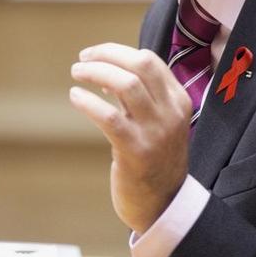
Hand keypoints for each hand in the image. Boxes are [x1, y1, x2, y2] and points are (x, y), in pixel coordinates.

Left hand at [69, 43, 190, 234]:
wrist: (162, 204)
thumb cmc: (154, 159)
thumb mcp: (158, 122)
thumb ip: (140, 96)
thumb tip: (107, 68)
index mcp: (179, 101)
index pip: (150, 60)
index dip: (117, 52)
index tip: (96, 55)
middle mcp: (171, 113)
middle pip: (140, 65)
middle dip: (107, 54)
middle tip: (83, 59)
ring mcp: (155, 132)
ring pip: (126, 84)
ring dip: (95, 72)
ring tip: (77, 74)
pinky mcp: (135, 151)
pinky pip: (109, 117)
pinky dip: (88, 101)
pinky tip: (76, 97)